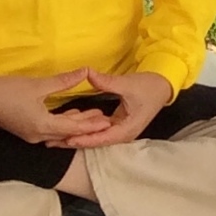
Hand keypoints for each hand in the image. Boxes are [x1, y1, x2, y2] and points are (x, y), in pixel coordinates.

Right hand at [0, 68, 117, 145]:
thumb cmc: (7, 90)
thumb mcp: (38, 84)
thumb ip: (63, 81)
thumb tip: (85, 72)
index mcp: (43, 126)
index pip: (73, 127)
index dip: (91, 124)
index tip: (107, 120)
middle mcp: (39, 136)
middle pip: (68, 132)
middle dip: (86, 125)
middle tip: (105, 118)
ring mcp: (31, 135)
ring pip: (59, 133)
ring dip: (75, 125)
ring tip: (93, 116)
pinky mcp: (26, 130)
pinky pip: (50, 130)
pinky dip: (62, 123)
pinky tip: (70, 115)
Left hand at [48, 69, 174, 148]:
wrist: (163, 86)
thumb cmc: (148, 86)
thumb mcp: (127, 84)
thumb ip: (106, 82)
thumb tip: (87, 73)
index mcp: (126, 130)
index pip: (101, 138)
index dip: (83, 139)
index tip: (65, 138)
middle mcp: (122, 135)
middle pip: (95, 142)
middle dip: (74, 142)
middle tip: (51, 142)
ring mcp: (120, 132)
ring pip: (95, 138)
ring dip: (77, 138)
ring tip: (55, 139)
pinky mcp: (117, 126)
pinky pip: (99, 132)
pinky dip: (85, 131)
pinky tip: (70, 130)